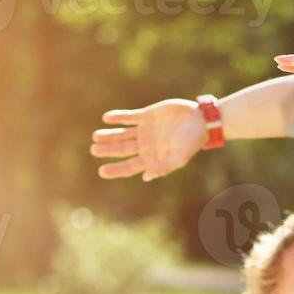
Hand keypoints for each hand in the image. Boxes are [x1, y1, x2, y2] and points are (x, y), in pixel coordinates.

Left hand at [91, 99, 207, 181]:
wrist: (200, 120)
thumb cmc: (192, 142)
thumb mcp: (179, 157)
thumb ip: (163, 167)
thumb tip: (146, 177)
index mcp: (151, 158)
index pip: (129, 166)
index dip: (115, 170)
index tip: (101, 171)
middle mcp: (145, 146)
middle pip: (122, 150)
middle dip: (108, 150)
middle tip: (93, 149)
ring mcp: (145, 131)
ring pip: (122, 134)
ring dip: (109, 135)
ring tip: (95, 136)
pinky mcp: (147, 116)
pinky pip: (129, 117)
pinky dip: (118, 117)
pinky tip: (107, 118)